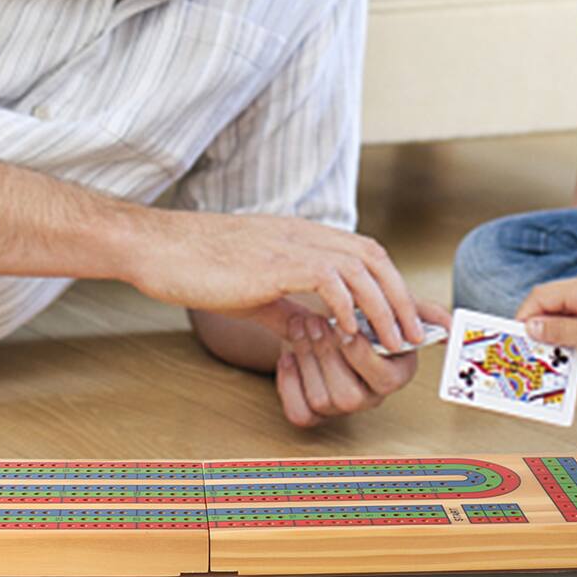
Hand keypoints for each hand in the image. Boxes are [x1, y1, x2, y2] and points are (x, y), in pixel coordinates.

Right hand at [129, 209, 427, 354]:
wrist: (161, 249)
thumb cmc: (199, 267)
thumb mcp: (254, 289)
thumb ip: (286, 306)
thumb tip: (310, 328)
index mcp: (302, 237)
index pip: (365, 253)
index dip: (395, 283)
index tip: (416, 317)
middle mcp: (304, 234)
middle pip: (373, 256)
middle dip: (401, 297)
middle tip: (416, 336)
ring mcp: (290, 243)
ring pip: (359, 266)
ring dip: (383, 306)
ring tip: (393, 342)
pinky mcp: (274, 261)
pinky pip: (327, 278)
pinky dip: (345, 305)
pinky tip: (348, 332)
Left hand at [275, 298, 446, 427]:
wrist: (322, 314)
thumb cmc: (358, 310)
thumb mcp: (387, 303)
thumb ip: (418, 311)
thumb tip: (450, 324)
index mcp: (395, 374)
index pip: (384, 379)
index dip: (361, 355)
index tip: (345, 326)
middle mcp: (370, 396)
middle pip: (349, 396)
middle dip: (328, 355)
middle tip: (314, 320)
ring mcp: (341, 407)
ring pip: (323, 401)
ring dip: (307, 360)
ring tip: (300, 326)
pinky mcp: (313, 411)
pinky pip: (300, 414)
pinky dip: (289, 384)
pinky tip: (287, 355)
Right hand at [518, 275, 576, 371]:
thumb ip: (559, 331)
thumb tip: (532, 327)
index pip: (539, 298)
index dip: (524, 318)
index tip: (517, 340)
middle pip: (552, 315)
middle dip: (543, 339)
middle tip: (535, 359)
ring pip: (568, 331)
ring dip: (564, 352)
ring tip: (561, 373)